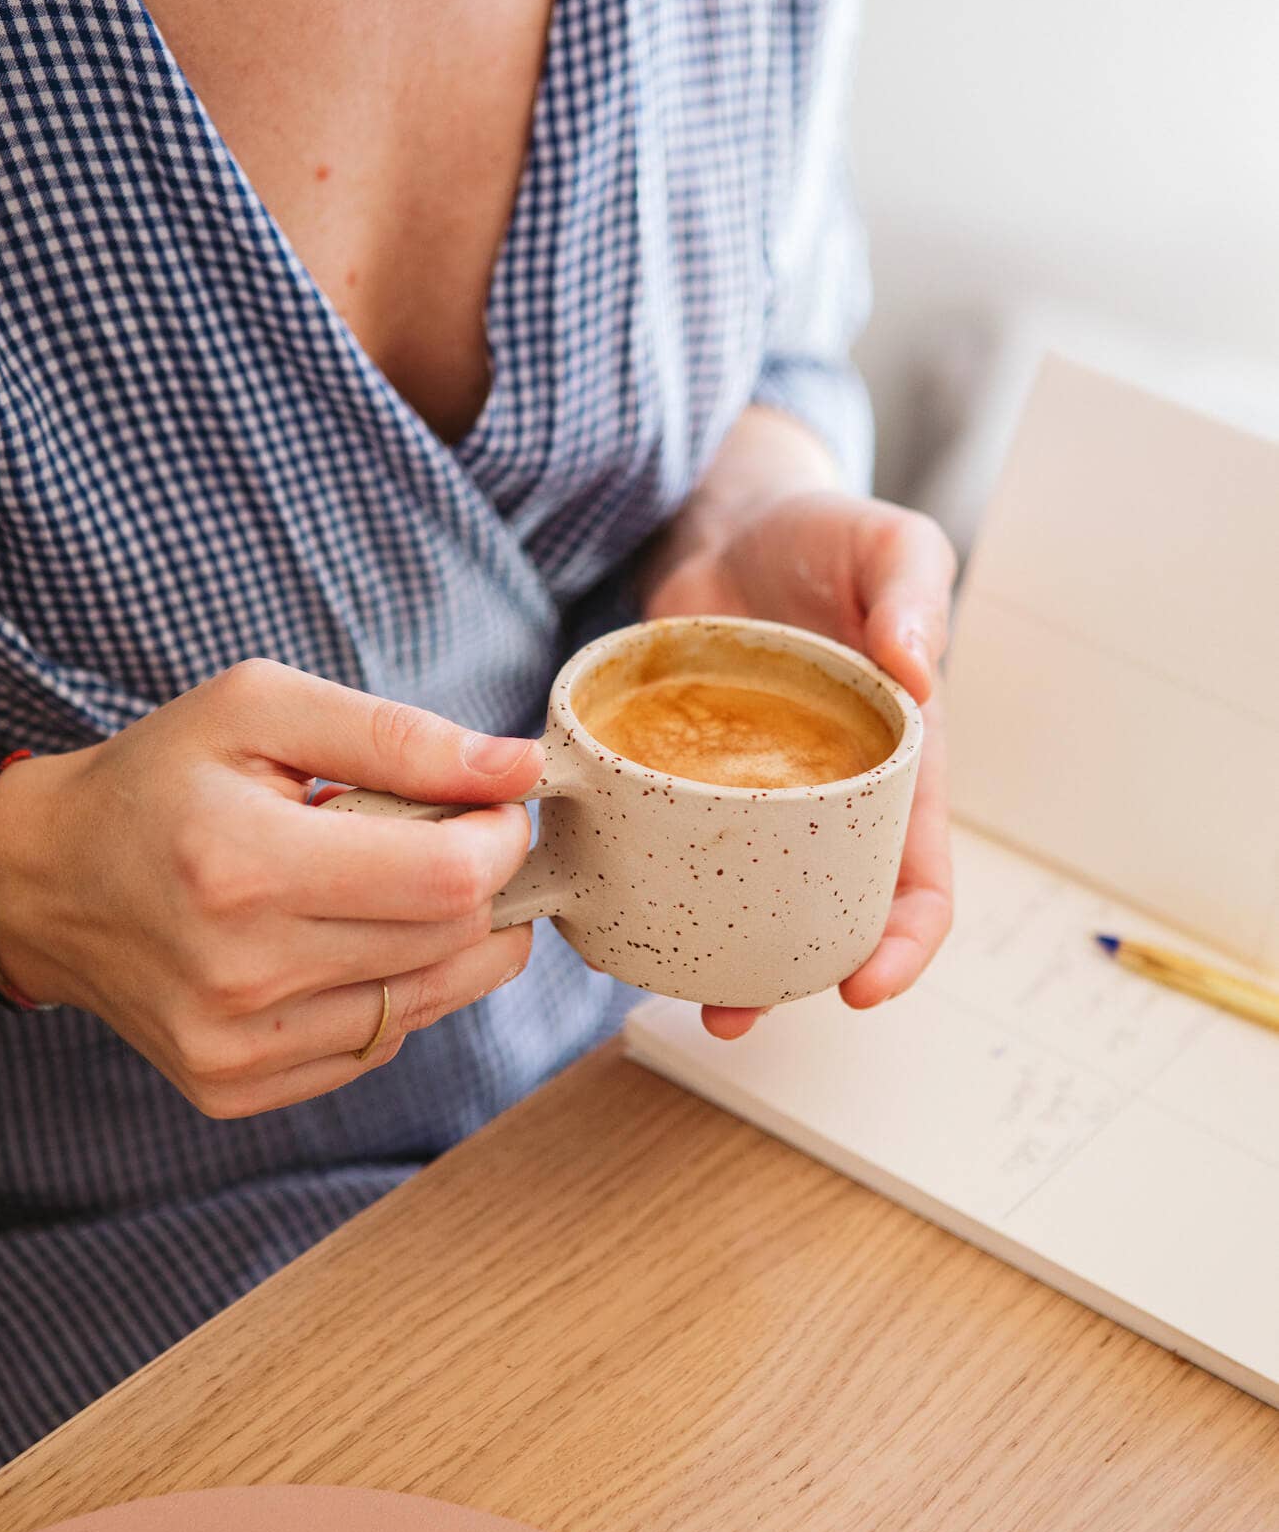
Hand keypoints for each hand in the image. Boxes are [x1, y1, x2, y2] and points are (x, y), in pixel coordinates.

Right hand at [0, 661, 541, 1113]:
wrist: (49, 879)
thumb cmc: (162, 779)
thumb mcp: (264, 710)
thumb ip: (400, 736)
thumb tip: (519, 767)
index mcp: (245, 866)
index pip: (448, 880)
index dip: (499, 839)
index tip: (492, 809)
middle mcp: (240, 973)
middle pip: (450, 943)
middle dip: (482, 884)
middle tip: (451, 840)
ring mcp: (235, 1044)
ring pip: (428, 1003)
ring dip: (446, 942)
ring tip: (395, 888)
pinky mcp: (234, 1087)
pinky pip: (377, 1045)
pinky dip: (390, 992)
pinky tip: (343, 943)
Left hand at [646, 489, 954, 1037]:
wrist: (731, 517)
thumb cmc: (829, 534)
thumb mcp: (892, 545)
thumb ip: (914, 593)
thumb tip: (918, 668)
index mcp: (895, 769)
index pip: (918, 880)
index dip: (905, 944)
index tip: (866, 987)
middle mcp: (824, 802)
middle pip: (824, 918)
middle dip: (791, 980)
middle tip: (734, 1013)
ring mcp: (749, 801)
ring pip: (744, 904)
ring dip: (717, 960)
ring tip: (674, 998)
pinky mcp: (679, 781)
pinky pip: (672, 849)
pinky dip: (652, 889)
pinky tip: (613, 917)